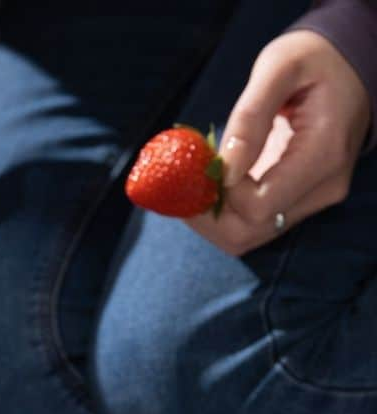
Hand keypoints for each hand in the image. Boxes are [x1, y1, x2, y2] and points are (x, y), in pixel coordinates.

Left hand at [188, 29, 369, 254]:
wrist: (350, 67)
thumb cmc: (313, 59)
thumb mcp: (280, 67)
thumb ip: (250, 117)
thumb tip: (225, 169)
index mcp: (323, 156)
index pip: (259, 207)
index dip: (223, 194)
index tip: (205, 163)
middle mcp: (323, 189)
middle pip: (249, 233)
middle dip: (207, 217)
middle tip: (181, 188)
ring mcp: (313, 200)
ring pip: (248, 237)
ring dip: (212, 221)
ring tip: (193, 187)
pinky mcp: (299, 202)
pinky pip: (254, 224)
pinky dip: (225, 215)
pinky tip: (209, 190)